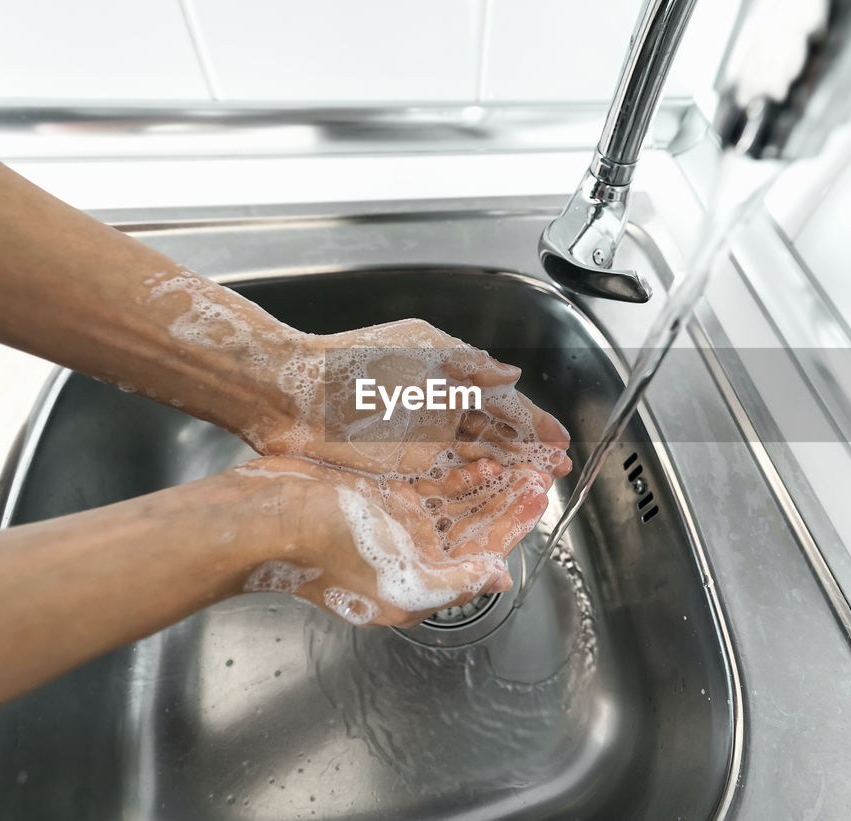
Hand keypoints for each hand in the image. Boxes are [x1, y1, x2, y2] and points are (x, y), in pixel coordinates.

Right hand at [229, 456, 549, 627]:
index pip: (485, 553)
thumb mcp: (400, 581)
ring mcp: (398, 525)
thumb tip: (499, 580)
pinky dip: (459, 475)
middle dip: (510, 502)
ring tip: (521, 464)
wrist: (266, 517)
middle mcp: (414, 555)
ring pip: (459, 504)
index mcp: (422, 582)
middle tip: (540, 474)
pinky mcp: (381, 498)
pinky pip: (432, 486)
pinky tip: (480, 459)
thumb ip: (455, 583)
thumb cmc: (324, 550)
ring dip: (490, 486)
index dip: (515, 526)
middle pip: (477, 527)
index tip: (540, 499)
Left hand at [261, 318, 571, 478]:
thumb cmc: (351, 363)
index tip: (560, 439)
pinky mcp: (397, 478)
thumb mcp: (419, 351)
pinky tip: (492, 499)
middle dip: (529, 454)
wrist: (290, 393)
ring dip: (507, 477)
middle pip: (494, 441)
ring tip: (536, 488)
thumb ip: (468, 364)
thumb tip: (511, 374)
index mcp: (445, 383)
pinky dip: (471, 494)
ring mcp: (418, 451)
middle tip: (558, 469)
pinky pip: (443, 490)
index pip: (500, 408)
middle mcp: (436, 419)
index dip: (532, 423)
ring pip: (474, 467)